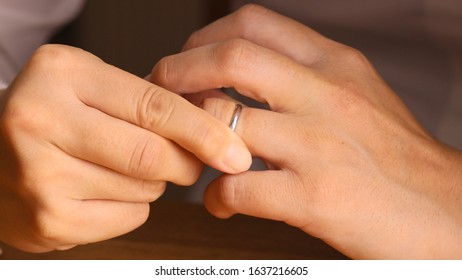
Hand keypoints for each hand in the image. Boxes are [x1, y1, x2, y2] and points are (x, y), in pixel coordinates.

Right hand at [0, 44, 250, 251]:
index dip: (204, 130)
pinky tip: (106, 190)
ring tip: (122, 166)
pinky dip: (134, 206)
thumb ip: (148, 101)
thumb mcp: (92, 87)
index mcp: (61, 74)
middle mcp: (41, 120)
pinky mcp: (48, 220)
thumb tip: (216, 130)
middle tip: (187, 161)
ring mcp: (39, 175)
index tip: (236, 151)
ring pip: (145, 188)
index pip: (154, 105)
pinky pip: (129, 217)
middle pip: (153, 154)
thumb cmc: (57, 115)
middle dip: (185, 162)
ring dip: (154, 182)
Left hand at [150, 5, 461, 258]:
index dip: (206, 37)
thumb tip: (252, 74)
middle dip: (179, 71)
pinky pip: (238, 187)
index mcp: (335, 65)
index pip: (255, 23)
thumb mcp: (359, 94)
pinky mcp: (315, 197)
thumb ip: (308, 77)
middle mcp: (326, 95)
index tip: (188, 59)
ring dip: (190, 138)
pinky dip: (216, 197)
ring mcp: (319, 145)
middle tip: (162, 93)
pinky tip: (220, 203)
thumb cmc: (397, 157)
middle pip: (230, 58)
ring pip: (223, 121)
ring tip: (188, 155)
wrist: (446, 211)